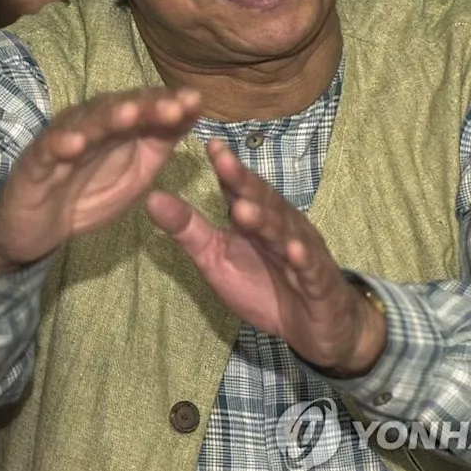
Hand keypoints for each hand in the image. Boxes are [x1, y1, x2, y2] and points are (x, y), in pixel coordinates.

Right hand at [0, 88, 201, 274]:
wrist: (36, 229)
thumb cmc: (88, 194)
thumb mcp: (136, 174)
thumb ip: (159, 144)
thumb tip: (191, 112)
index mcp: (116, 127)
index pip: (145, 108)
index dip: (169, 104)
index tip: (196, 101)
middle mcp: (90, 125)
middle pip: (120, 109)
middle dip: (147, 107)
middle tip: (173, 106)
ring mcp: (61, 141)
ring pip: (86, 124)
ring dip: (107, 118)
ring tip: (129, 114)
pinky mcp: (34, 163)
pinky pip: (48, 151)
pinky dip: (60, 145)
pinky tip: (74, 143)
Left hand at [144, 138, 386, 375]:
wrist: (314, 326)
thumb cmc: (263, 285)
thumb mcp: (215, 258)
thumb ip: (188, 229)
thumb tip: (151, 197)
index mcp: (256, 217)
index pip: (238, 187)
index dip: (225, 167)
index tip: (208, 144)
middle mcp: (282, 226)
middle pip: (262, 201)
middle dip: (244, 183)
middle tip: (224, 162)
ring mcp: (303, 251)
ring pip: (283, 232)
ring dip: (266, 220)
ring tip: (245, 209)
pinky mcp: (319, 282)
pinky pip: (310, 269)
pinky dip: (303, 259)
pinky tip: (294, 251)